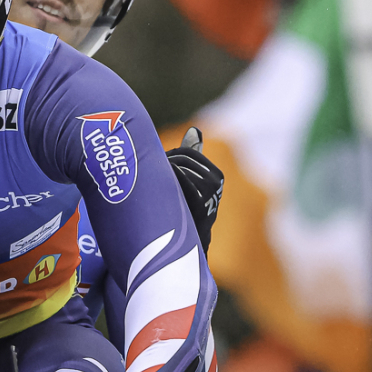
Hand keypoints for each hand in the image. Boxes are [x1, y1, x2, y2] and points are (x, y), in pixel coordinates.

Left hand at [168, 127, 222, 250]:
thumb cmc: (186, 207)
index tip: (160, 169)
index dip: (170, 157)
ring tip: (156, 188)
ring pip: (179, 170)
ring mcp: (211, 194)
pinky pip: (183, 182)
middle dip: (165, 164)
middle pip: (182, 160)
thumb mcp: (191, 179)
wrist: (189, 241)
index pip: (187, 153)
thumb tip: (195, 130)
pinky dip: (172, 177)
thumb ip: (193, 155)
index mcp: (216, 174)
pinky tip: (163, 181)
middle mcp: (216, 183)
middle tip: (154, 178)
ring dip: (163, 174)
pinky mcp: (202, 205)